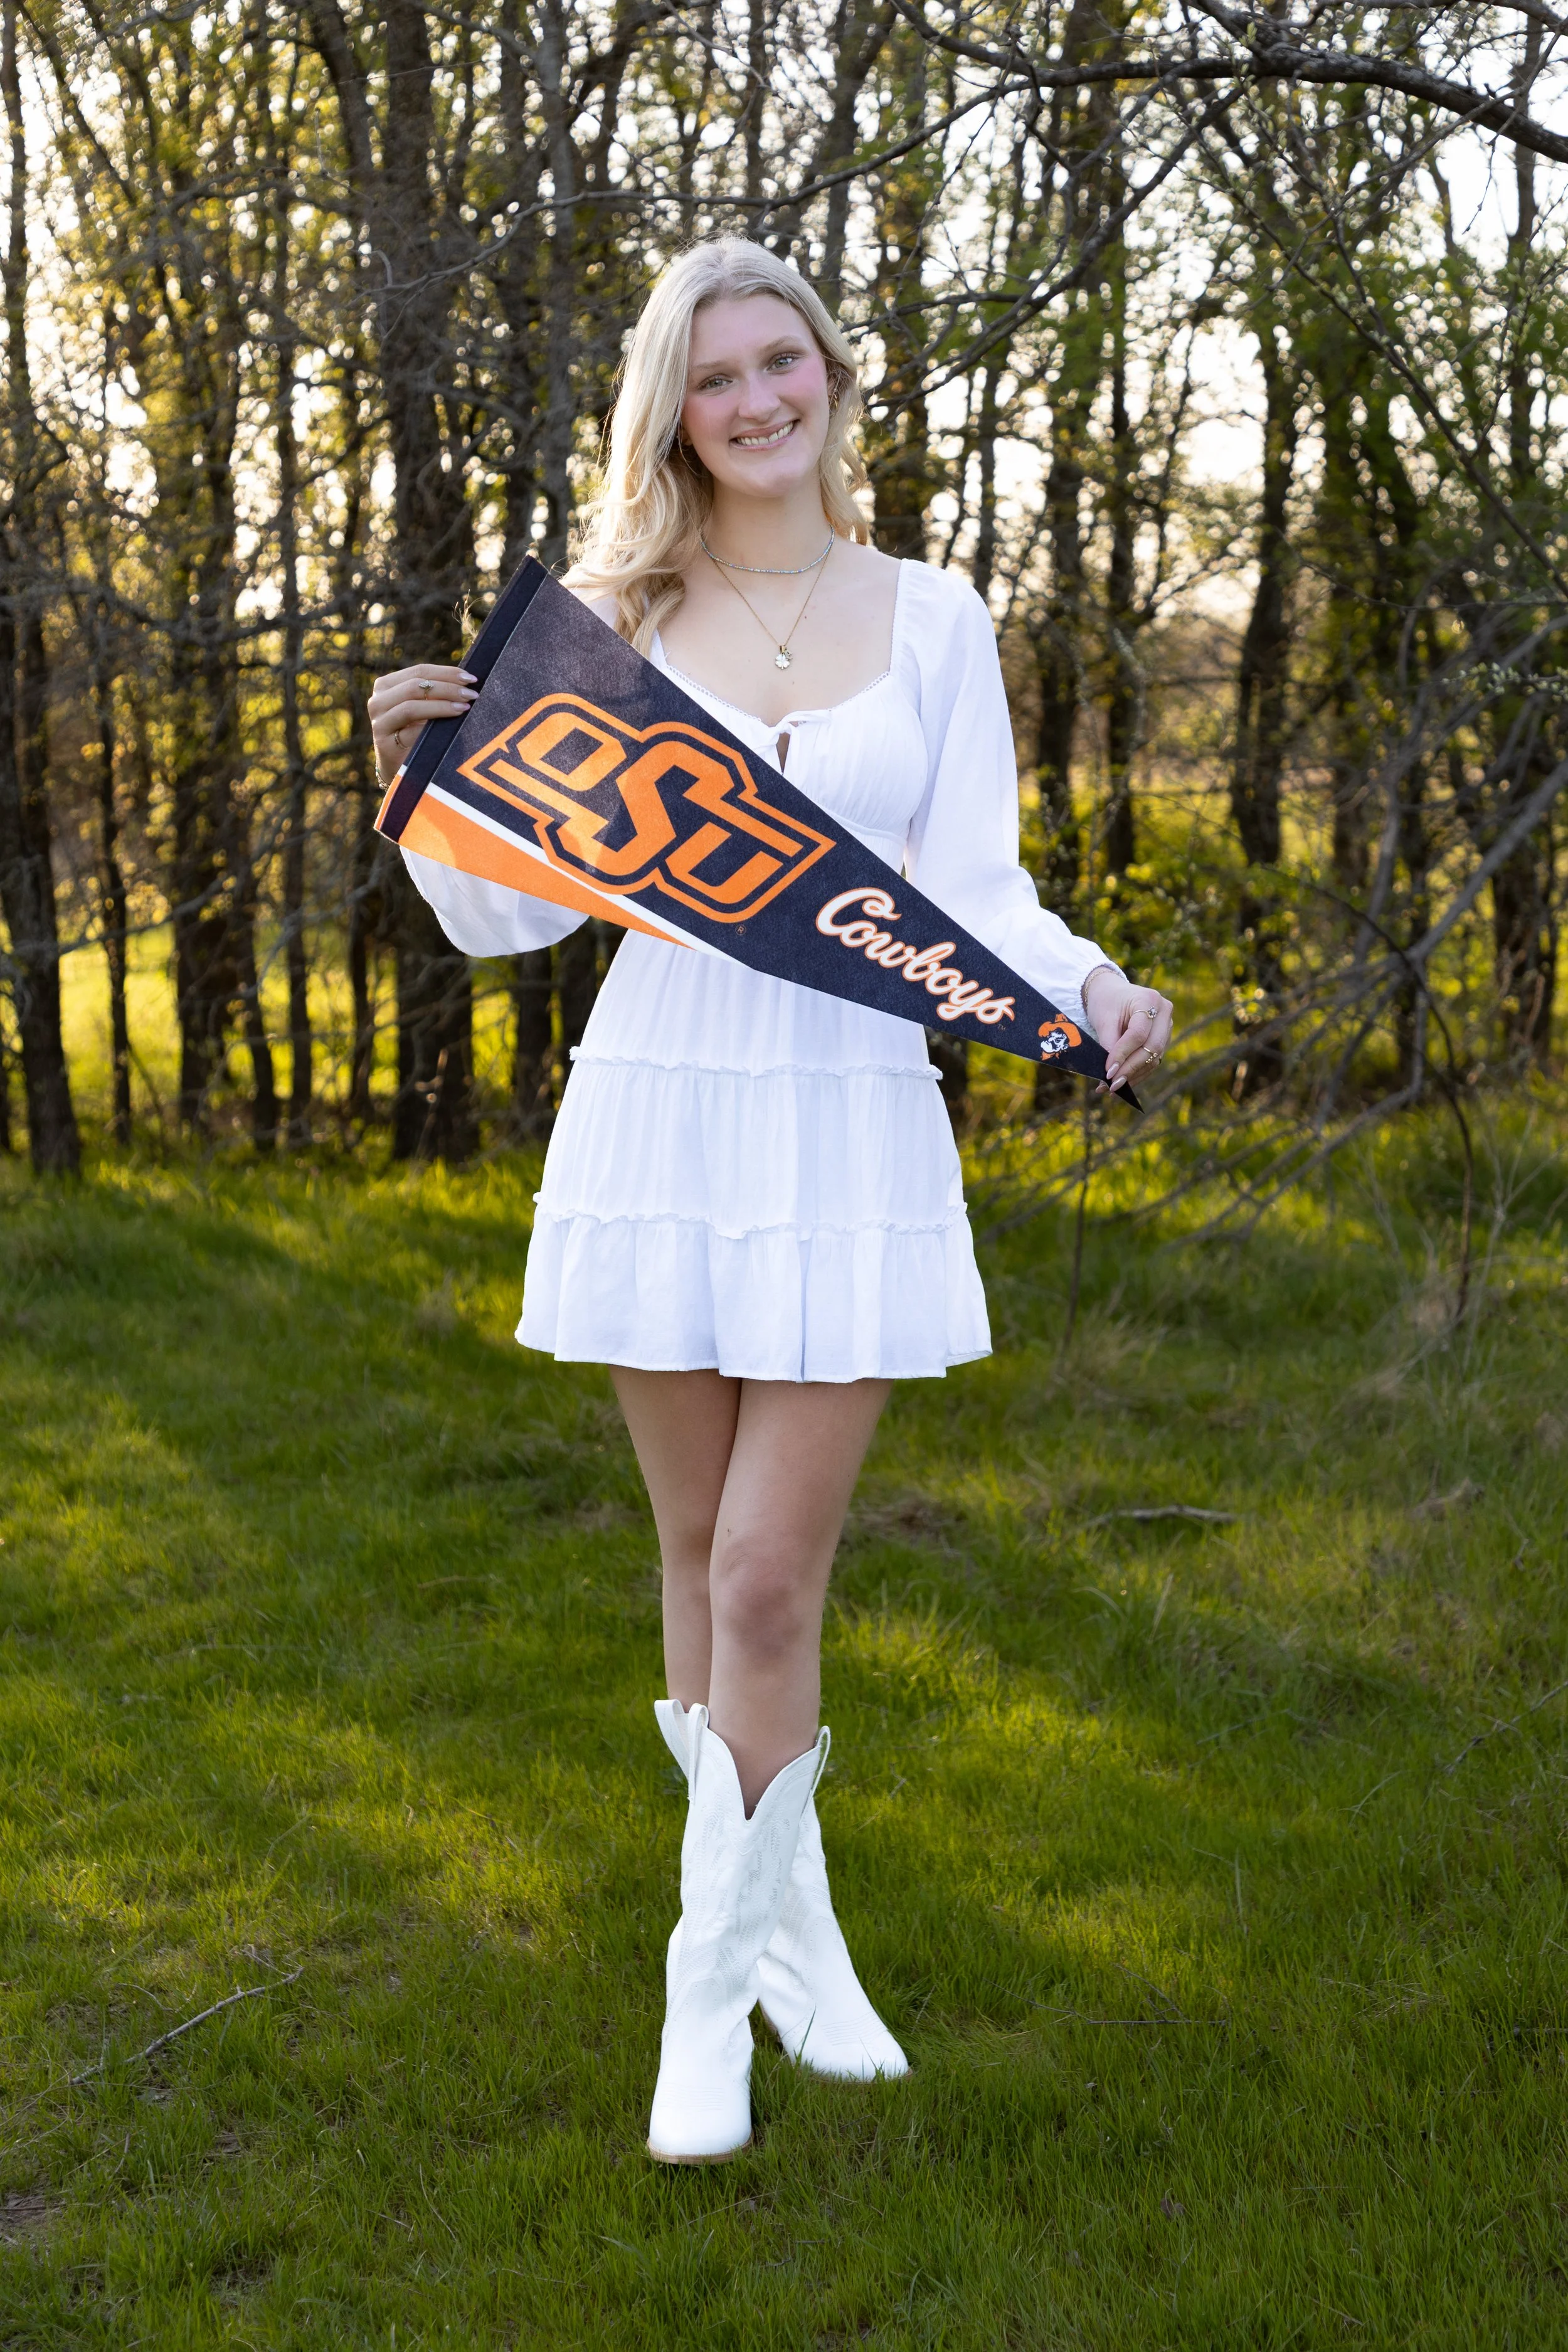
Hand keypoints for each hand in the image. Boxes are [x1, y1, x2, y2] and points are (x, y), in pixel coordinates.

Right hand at [368, 663, 478, 786]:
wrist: (398, 766)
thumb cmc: (415, 733)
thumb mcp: (422, 707)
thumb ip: (434, 692)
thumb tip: (467, 679)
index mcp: (386, 685)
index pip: (419, 671)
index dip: (446, 673)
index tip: (471, 678)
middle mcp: (377, 700)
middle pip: (415, 686)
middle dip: (447, 688)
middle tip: (471, 694)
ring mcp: (379, 722)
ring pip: (411, 707)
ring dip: (442, 705)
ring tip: (464, 707)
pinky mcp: (384, 743)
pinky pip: (410, 732)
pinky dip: (432, 726)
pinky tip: (450, 727)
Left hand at [1082, 968, 1173, 1092]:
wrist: (1112, 992)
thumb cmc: (1106, 1002)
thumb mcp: (1103, 1019)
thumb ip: (1109, 1044)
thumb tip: (1111, 1073)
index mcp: (1149, 999)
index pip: (1138, 1034)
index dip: (1123, 1054)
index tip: (1108, 1071)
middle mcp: (1164, 1012)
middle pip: (1151, 1047)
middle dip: (1130, 1069)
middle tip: (1111, 1086)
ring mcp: (1167, 1026)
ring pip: (1154, 1058)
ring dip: (1133, 1076)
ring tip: (1112, 1089)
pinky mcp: (1163, 1039)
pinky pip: (1153, 1060)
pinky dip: (1137, 1074)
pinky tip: (1122, 1084)